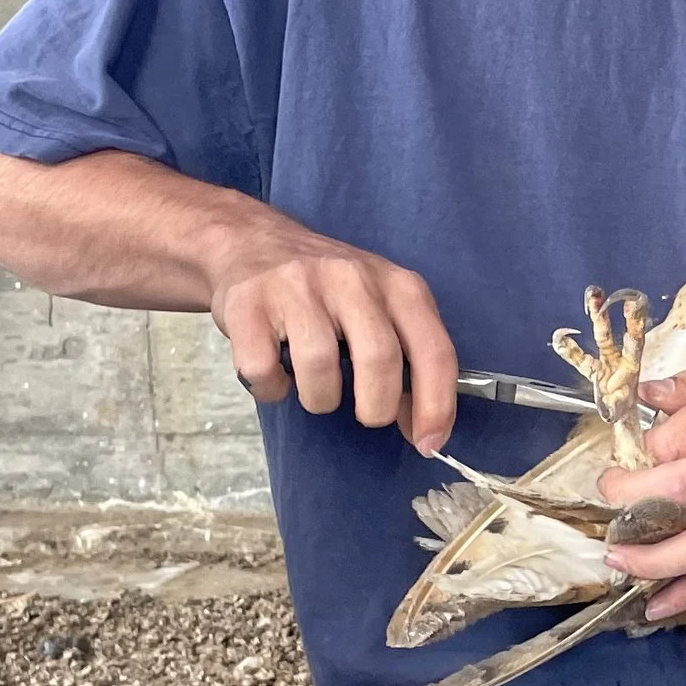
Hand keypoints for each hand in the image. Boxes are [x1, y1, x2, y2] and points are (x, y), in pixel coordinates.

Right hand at [206, 207, 456, 449]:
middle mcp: (352, 278)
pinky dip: (272, 389)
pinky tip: (276, 377)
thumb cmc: (327, 290)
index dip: (436, 405)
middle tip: (365, 414)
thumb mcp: (380, 308)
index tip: (429, 443)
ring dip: (320, 399)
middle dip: (376, 408)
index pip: (434, 350)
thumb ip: (407, 360)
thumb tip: (423, 428)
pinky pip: (264, 369)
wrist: (252, 241)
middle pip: (379, 359)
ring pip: (319, 366)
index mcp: (397, 285)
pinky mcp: (249, 302)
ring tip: (315, 389)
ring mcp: (298, 287)